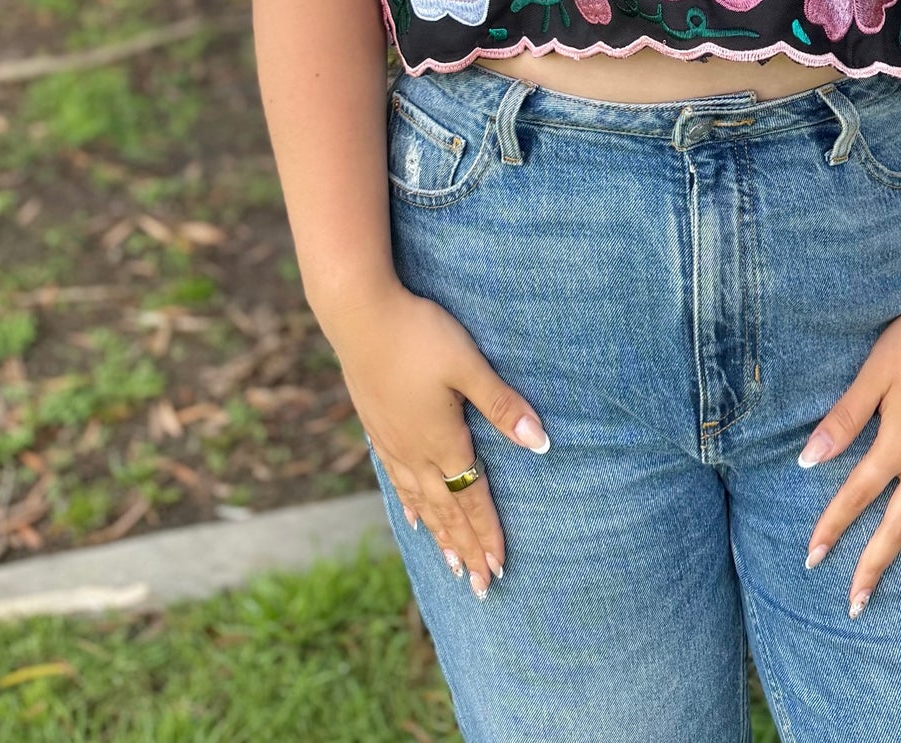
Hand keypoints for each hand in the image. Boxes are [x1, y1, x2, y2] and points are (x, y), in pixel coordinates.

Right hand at [324, 280, 549, 601]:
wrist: (358, 313)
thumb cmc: (419, 334)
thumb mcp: (469, 366)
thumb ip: (503, 406)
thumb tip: (542, 444)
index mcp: (442, 441)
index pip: (471, 499)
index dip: (487, 534)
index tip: (499, 569)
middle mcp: (415, 452)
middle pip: (446, 511)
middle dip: (466, 549)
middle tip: (481, 587)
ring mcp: (392, 442)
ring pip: (421, 501)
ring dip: (439, 536)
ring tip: (452, 566)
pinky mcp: (377, 426)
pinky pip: (397, 480)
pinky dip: (409, 505)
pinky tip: (412, 515)